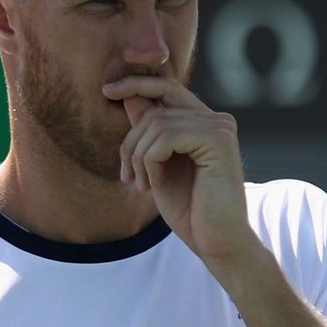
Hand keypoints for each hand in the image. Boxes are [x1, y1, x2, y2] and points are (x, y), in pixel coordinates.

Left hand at [103, 75, 256, 269]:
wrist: (216, 242)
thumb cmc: (189, 209)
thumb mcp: (157, 165)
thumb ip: (148, 131)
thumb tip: (129, 95)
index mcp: (203, 122)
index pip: (166, 87)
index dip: (135, 84)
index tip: (107, 90)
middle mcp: (216, 119)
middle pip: (154, 108)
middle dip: (130, 142)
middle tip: (127, 177)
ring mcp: (220, 127)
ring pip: (156, 123)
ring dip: (138, 157)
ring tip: (141, 186)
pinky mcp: (218, 140)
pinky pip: (166, 136)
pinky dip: (150, 161)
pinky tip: (154, 184)